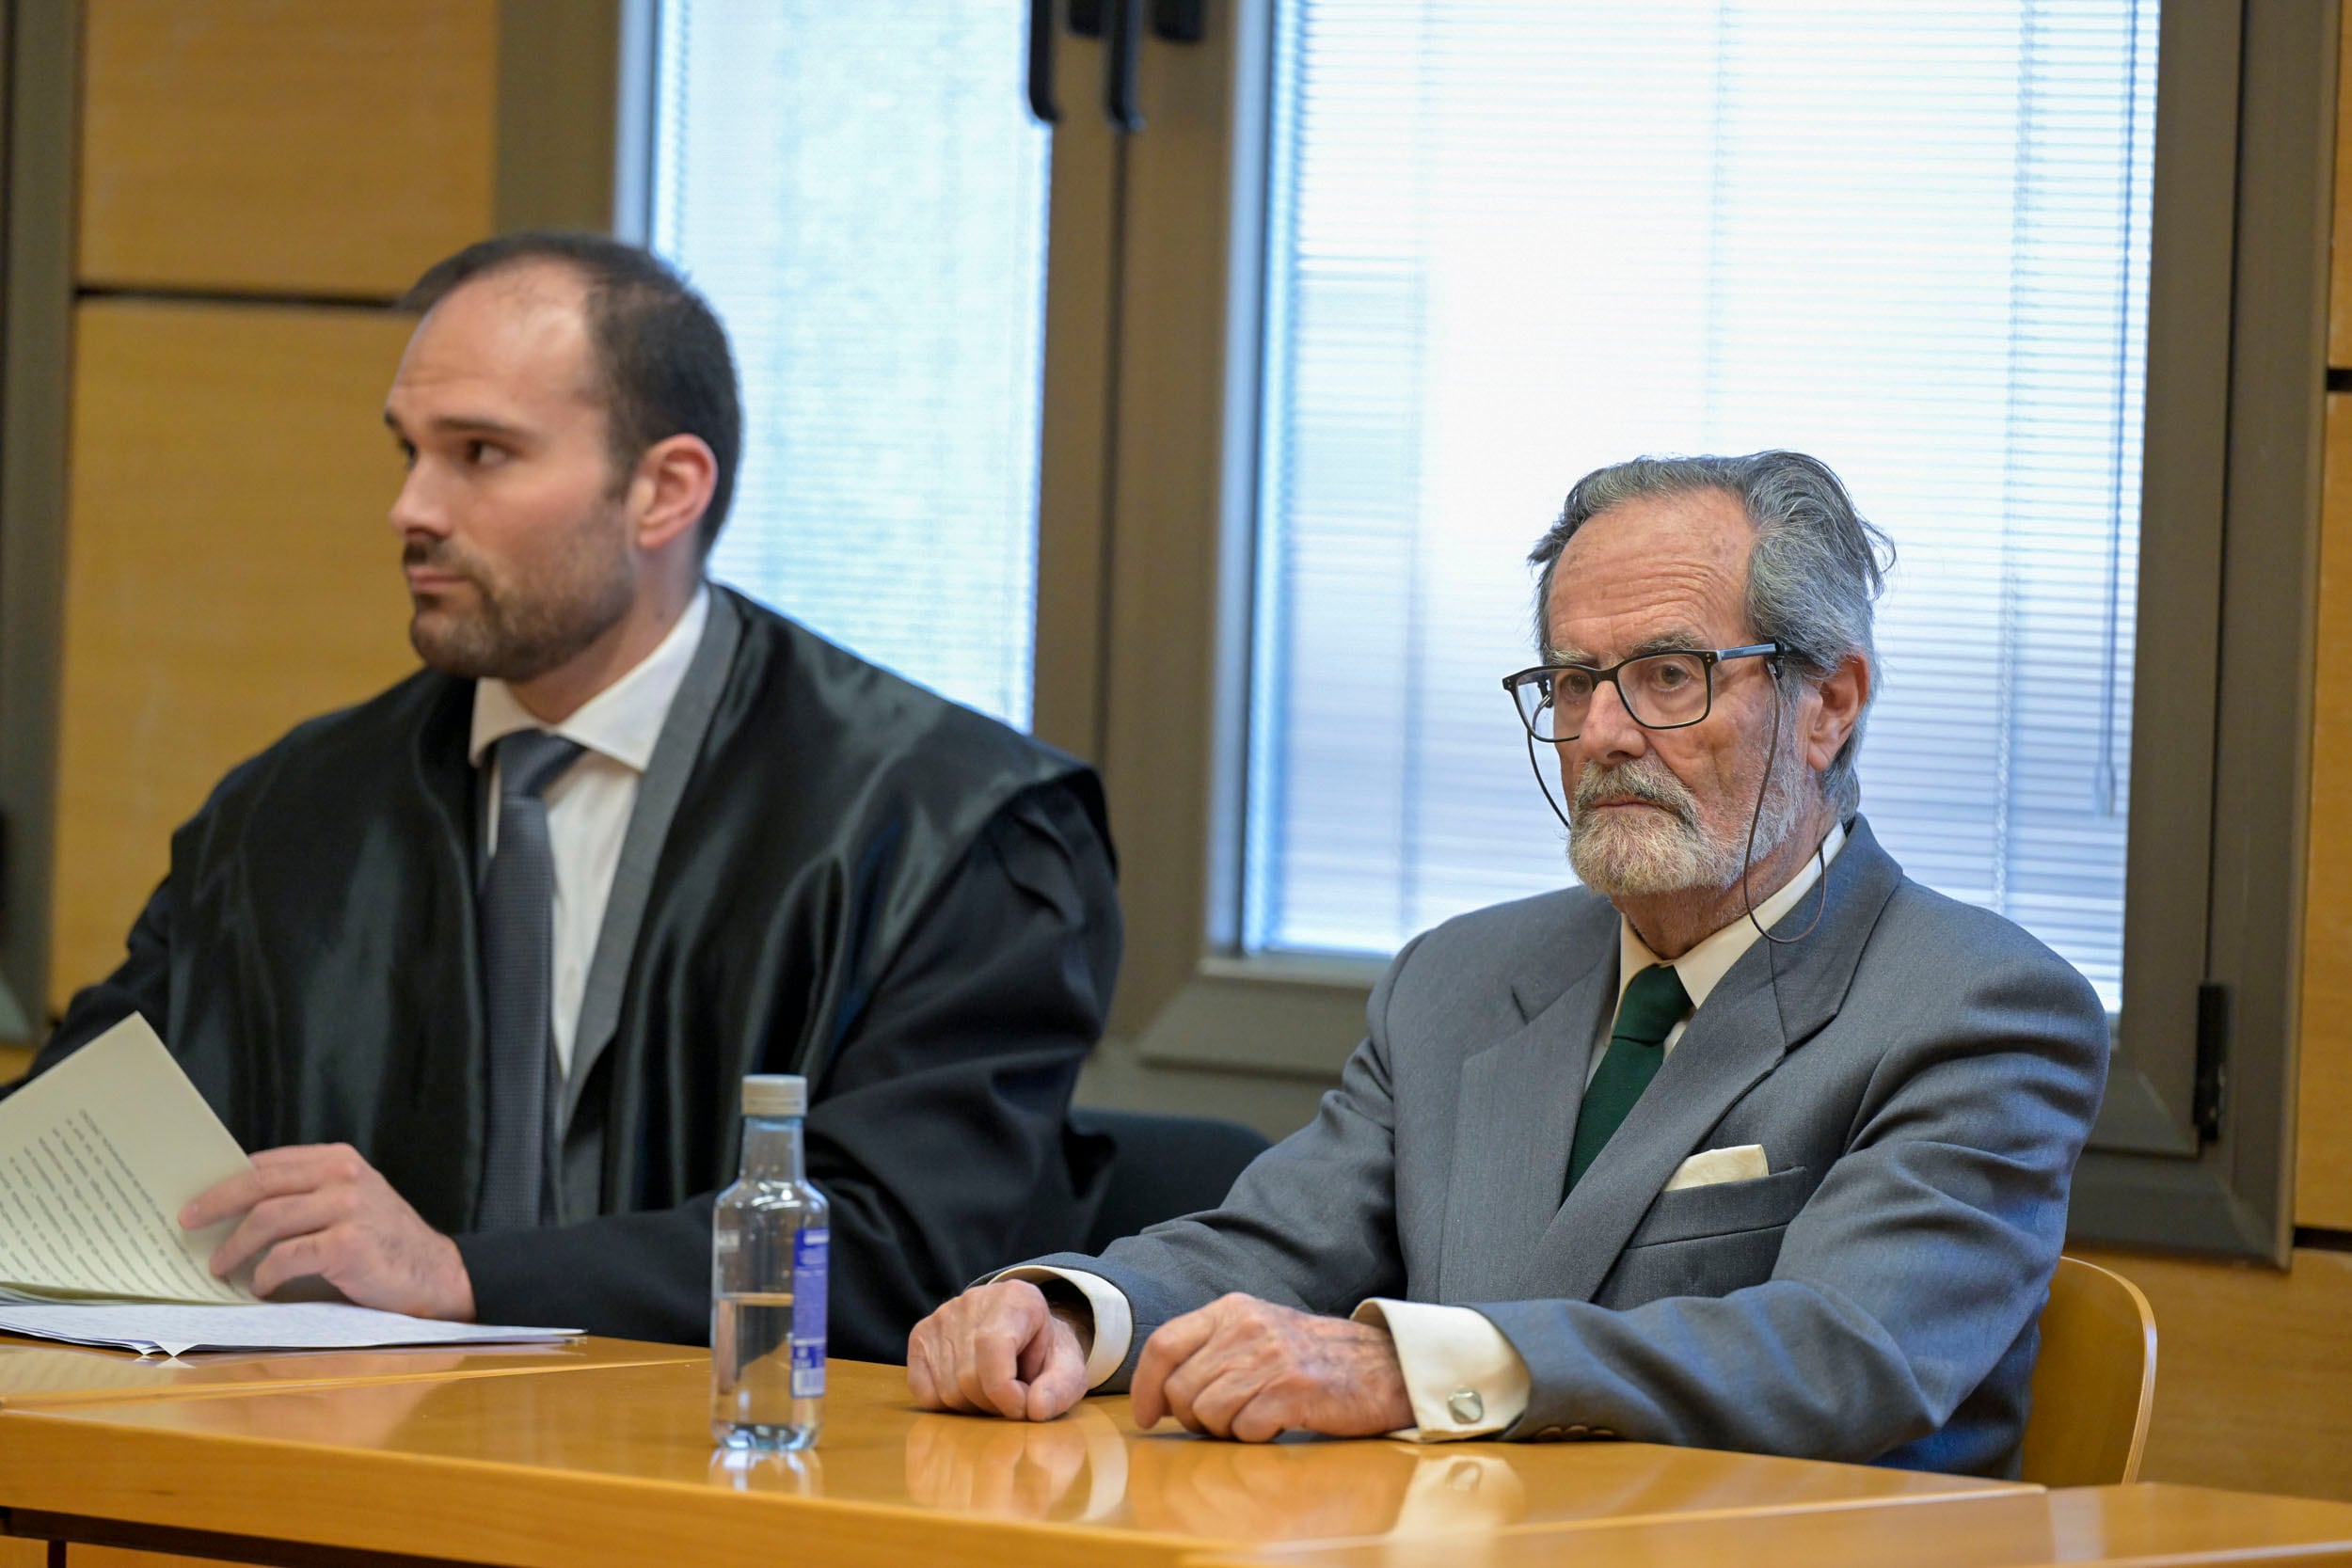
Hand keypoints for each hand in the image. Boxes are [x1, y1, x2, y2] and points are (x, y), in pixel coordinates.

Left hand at [179, 1144, 475, 1319]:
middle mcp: (344, 1175)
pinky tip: (261, 1286)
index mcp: (339, 1159)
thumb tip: (235, 1209)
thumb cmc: (384, 1244)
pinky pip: (287, 1257)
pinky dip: (266, 1274)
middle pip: (260, 1184)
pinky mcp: (347, 1245)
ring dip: (235, 1246)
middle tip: (188, 1223)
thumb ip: (307, 1195)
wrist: (436, 1275)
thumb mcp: (350, 1203)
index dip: (226, 1179)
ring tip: (220, 1266)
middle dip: (215, 1203)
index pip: (268, 1162)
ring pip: (267, 1219)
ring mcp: (348, 1207)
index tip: (196, 1198)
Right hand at [906, 1279, 1089, 1421]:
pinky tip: (970, 1391)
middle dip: (995, 1404)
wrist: (1025, 1335)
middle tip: (1014, 1399)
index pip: (993, 1346)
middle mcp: (973, 1300)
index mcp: (1017, 1298)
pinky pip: (925, 1393)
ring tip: (995, 1391)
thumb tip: (1036, 1408)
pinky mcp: (921, 1335)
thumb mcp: (1069, 1371)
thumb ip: (1061, 1389)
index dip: (1005, 1390)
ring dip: (974, 1407)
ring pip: (947, 1390)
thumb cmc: (1046, 1356)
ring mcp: (942, 1316)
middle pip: (968, 1376)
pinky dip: (948, 1406)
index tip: (1021, 1409)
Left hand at [1130, 1293, 1413, 1441]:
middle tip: (1222, 1422)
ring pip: (1209, 1413)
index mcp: (1232, 1310)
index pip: (1163, 1344)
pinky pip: (1245, 1430)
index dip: (1145, 1386)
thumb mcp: (1258, 1332)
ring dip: (1226, 1429)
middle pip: (1181, 1389)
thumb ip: (1211, 1350)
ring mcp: (1271, 1358)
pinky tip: (1278, 1423)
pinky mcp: (1294, 1391)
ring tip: (1256, 1418)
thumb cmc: (1313, 1358)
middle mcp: (1247, 1328)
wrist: (1384, 1366)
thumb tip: (1160, 1394)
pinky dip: (1256, 1437)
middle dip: (1192, 1418)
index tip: (1147, 1415)